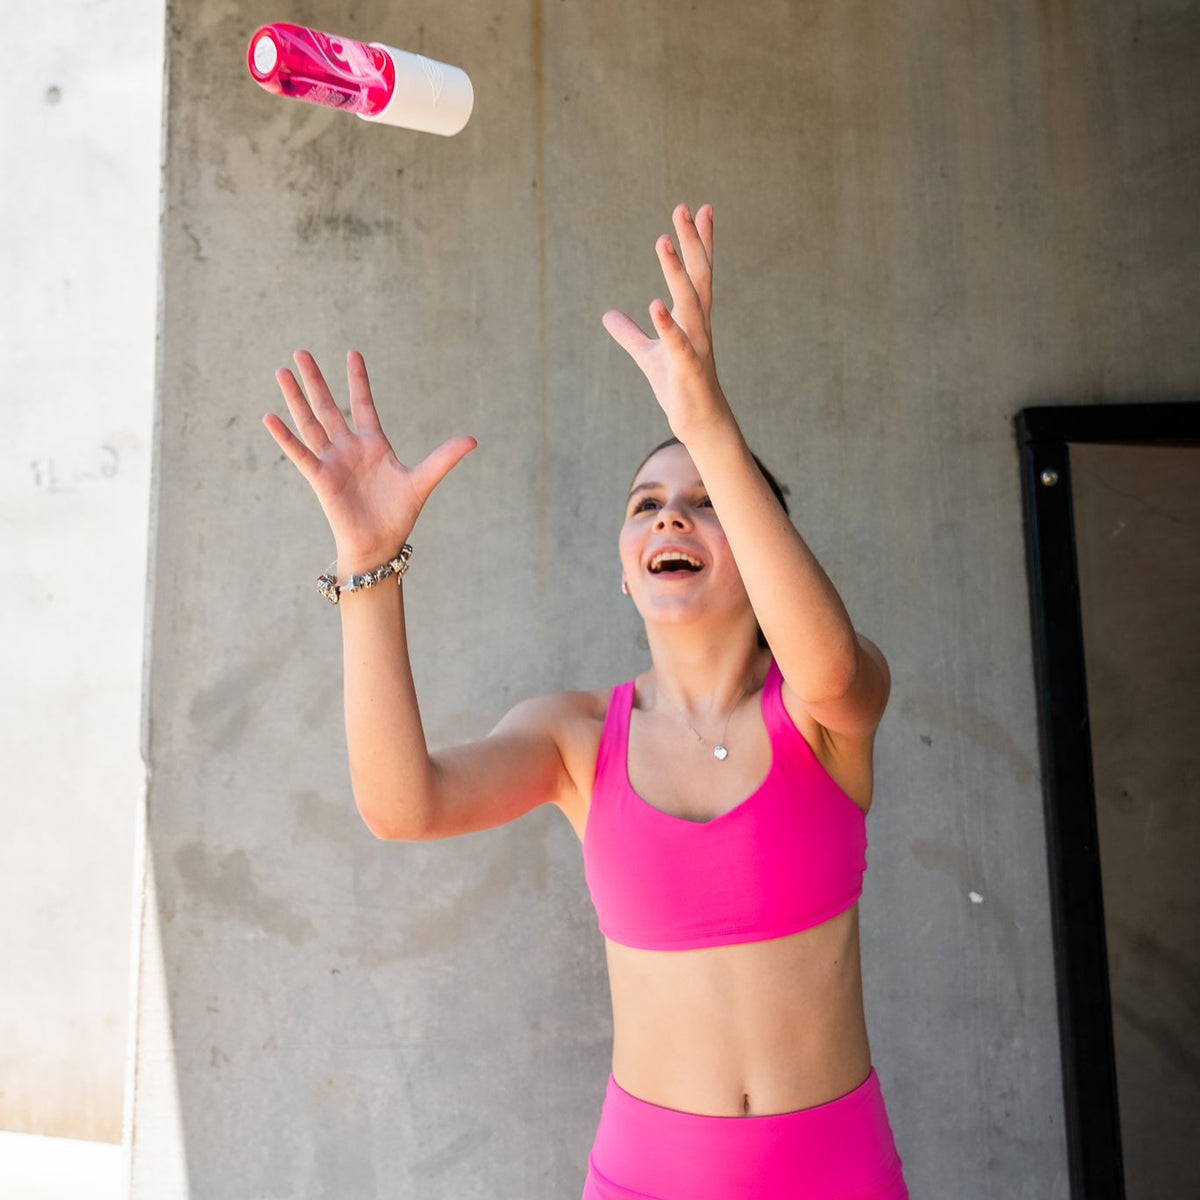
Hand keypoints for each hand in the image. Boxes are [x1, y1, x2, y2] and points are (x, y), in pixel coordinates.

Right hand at [263, 350, 475, 564]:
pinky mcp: (320, 478)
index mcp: (373, 444)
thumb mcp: (422, 481)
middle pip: (329, 406)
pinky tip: (269, 417)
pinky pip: (300, 453)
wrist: (380, 544)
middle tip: (302, 352)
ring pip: (310, 422)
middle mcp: (349, 448)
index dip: (358, 380)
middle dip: (316, 380)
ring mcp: (332, 461)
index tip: (353, 354)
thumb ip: (444, 458)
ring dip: (296, 398)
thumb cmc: (399, 515)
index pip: (363, 404)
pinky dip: (285, 437)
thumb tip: (473, 439)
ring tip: (282, 371)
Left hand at [601, 203, 730, 441]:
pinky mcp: (687, 369)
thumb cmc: (677, 386)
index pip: (699, 272)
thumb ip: (630, 333)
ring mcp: (696, 345)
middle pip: (698, 276)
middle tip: (684, 208)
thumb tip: (608, 315)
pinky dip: (667, 324)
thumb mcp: (648, 355)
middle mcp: (699, 325)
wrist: (698, 423)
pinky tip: (655, 304)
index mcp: (693, 318)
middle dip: (692, 242)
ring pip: (689, 302)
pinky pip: (678, 343)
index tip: (701, 208)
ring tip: (662, 241)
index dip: (700, 241)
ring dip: (675, 272)